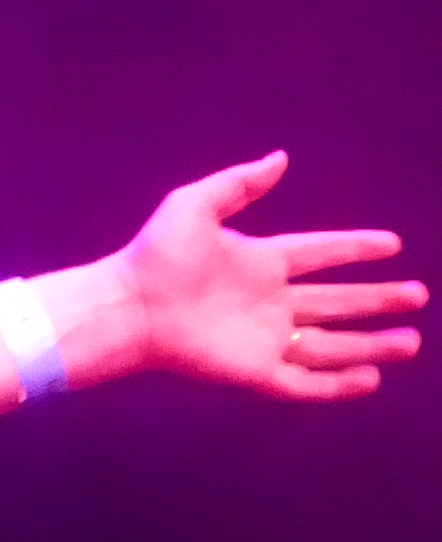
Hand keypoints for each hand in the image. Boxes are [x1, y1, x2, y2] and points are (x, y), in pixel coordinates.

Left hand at [117, 151, 425, 399]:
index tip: (391, 244)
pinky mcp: (255, 371)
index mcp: (259, 261)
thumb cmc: (155, 256)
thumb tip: (280, 157)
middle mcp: (268, 301)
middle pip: (335, 301)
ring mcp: (264, 338)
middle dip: (376, 300)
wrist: (129, 306)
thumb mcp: (194, 205)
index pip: (319, 253)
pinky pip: (304, 382)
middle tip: (417, 295)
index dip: (354, 248)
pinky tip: (369, 378)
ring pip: (330, 345)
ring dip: (370, 344)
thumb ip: (238, 183)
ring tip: (410, 341)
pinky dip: (337, 384)